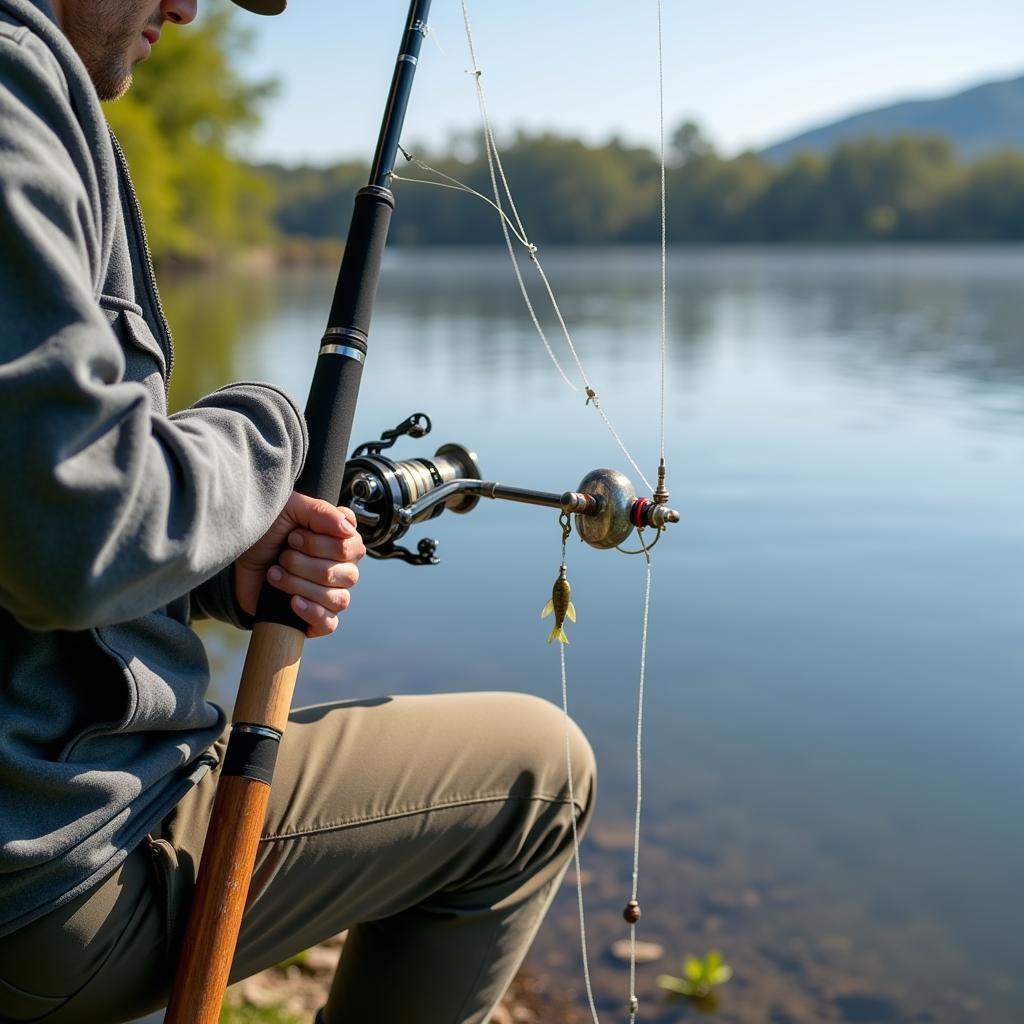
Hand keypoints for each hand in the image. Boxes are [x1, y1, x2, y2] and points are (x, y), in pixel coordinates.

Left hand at [234, 492, 365, 637]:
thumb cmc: (265, 531)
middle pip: (346, 575)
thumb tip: (347, 529)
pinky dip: (312, 612)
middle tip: (282, 556)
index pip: (351, 548)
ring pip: (338, 599)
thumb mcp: (290, 508)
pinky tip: (292, 602)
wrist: (236, 560)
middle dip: (304, 564)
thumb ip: (321, 512)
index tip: (292, 537)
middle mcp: (343, 567)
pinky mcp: (316, 616)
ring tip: (275, 575)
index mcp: (342, 540)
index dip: (319, 544)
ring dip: (300, 585)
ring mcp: (332, 593)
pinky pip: (330, 623)